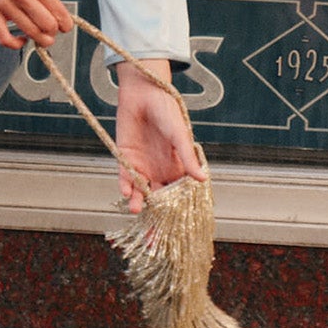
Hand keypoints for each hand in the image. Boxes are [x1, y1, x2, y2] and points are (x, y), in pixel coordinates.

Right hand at [0, 0, 71, 48]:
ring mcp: (5, 5)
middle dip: (53, 32)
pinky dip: (16, 44)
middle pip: (48, 25)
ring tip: (39, 37)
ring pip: (30, 33)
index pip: (58, 10)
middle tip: (51, 32)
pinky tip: (20, 39)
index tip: (65, 26)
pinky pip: (5, 37)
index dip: (65, 23)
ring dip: (39, 39)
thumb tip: (49, 5)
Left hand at [114, 62, 206, 213]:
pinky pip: (125, 177)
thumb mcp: (179, 134)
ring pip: (140, 191)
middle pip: (158, 199)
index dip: (177, 211)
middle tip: (152, 235)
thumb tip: (202, 179)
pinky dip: (125, 186)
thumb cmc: (166, 110)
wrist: (143, 92)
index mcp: (177, 167)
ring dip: (138, 202)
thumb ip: (187, 157)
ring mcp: (142, 165)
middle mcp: (159, 170)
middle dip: (155, 217)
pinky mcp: (125, 158)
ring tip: (136, 210)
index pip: (178, 195)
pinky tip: (126, 192)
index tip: (177, 227)